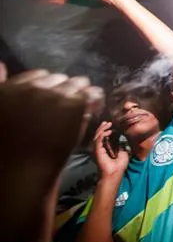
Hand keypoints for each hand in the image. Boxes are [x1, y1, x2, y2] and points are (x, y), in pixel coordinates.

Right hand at [0, 67, 103, 186]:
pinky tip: (91, 111)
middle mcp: (31, 88)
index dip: (47, 90)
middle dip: (63, 92)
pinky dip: (94, 101)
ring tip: (77, 113)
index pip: (38, 76)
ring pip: (78, 84)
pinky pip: (92, 93)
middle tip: (64, 112)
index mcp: (10, 89)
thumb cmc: (11, 151)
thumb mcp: (2, 113)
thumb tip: (1, 65)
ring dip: (79, 96)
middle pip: (59, 79)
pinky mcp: (74, 105)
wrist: (25, 176)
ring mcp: (53, 95)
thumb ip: (3, 88)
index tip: (50, 104)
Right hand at [92, 121, 128, 178]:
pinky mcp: (97, 151)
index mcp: (105, 148)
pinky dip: (102, 134)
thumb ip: (121, 144)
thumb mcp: (123, 151)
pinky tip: (108, 131)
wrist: (115, 172)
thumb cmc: (119, 165)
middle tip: (108, 122)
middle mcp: (100, 148)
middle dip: (102, 128)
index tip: (111, 124)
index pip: (103, 137)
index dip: (106, 130)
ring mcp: (97, 150)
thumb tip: (122, 137)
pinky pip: (98, 140)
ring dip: (102, 129)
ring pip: (97, 136)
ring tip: (108, 124)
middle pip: (98, 135)